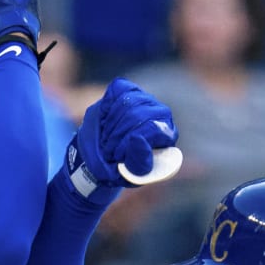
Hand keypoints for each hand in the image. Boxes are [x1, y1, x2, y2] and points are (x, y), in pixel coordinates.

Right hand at [64, 78, 178, 205]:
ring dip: (110, 124)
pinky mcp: (128, 90)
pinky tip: (105, 119)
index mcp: (166, 135)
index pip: (153, 129)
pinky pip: (118, 90)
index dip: (131, 141)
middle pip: (138, 115)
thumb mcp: (128, 174)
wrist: (98, 157)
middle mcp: (160, 114)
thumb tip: (138, 138)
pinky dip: (107, 106)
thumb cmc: (117, 168)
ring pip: (127, 102)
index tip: (116, 155)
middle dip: (117, 135)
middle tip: (108, 150)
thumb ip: (137, 162)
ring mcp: (144, 100)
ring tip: (106, 139)